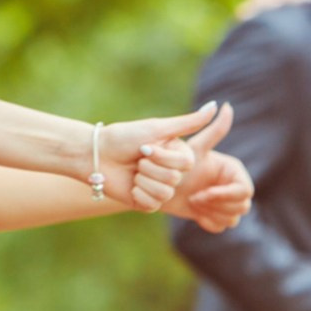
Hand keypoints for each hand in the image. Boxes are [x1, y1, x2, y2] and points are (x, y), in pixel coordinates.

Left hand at [94, 104, 218, 210]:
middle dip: (149, 168)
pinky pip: (152, 204)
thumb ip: (189, 122)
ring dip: (142, 181)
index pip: (186, 163)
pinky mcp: (147, 203)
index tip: (144, 147)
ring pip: (164, 193)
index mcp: (177, 153)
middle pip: (174, 179)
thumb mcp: (158, 128)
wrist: (95, 155)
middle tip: (136, 160)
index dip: (162, 157)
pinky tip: (129, 187)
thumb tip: (216, 105)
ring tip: (132, 173)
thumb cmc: (124, 137)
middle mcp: (171, 171)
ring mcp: (160, 188)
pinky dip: (137, 194)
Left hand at [159, 104, 252, 232]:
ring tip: (190, 202)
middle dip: (216, 205)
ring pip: (232, 218)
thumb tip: (225, 105)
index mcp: (229, 167)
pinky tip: (192, 211)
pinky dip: (208, 222)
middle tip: (192, 199)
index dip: (223, 195)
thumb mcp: (189, 145)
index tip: (198, 194)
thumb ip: (210, 129)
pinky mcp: (207, 213)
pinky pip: (220, 226)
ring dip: (211, 213)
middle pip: (242, 206)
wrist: (142, 179)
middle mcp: (227, 182)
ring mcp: (218, 198)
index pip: (245, 190)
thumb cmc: (164, 160)